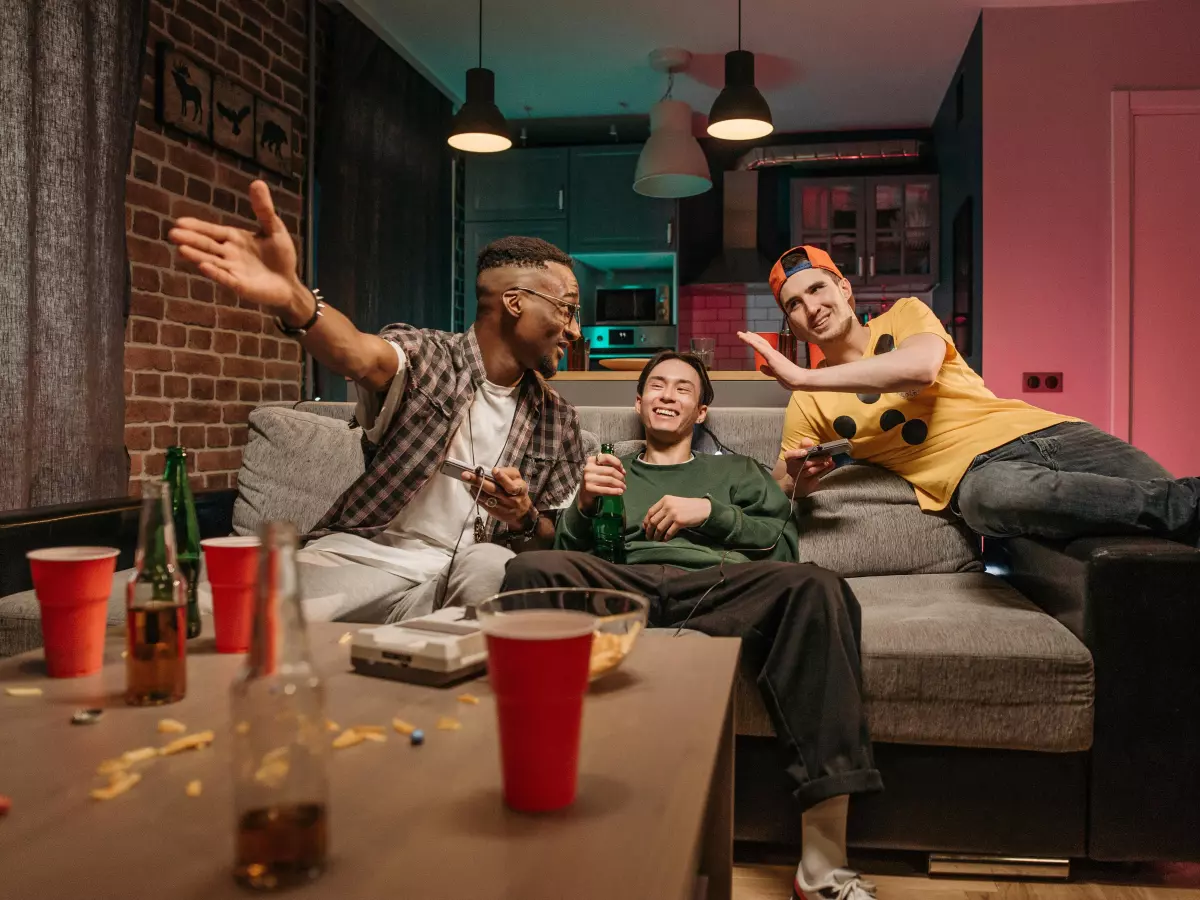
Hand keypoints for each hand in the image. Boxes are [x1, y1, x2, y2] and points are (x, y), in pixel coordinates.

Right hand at [168, 180, 308, 319]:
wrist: (289, 283)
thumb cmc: (280, 255)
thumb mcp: (274, 228)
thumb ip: (264, 209)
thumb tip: (258, 182)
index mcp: (234, 239)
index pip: (212, 231)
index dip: (197, 226)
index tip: (179, 222)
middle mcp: (229, 254)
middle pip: (207, 246)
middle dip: (191, 240)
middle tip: (172, 234)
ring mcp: (233, 271)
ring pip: (212, 262)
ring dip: (197, 256)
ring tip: (181, 250)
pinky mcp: (240, 286)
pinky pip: (226, 279)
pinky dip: (216, 273)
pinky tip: (204, 267)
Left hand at [462, 467, 533, 528]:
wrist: (522, 513)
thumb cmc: (518, 491)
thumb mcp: (519, 480)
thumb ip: (507, 473)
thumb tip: (493, 471)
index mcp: (519, 489)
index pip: (510, 485)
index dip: (502, 478)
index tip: (494, 471)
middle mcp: (510, 499)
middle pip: (493, 490)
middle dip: (479, 481)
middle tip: (466, 474)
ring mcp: (501, 506)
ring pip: (485, 497)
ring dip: (474, 487)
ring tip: (467, 479)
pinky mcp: (494, 511)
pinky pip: (482, 502)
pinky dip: (475, 494)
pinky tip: (471, 487)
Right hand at [577, 453, 624, 512]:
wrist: (584, 493)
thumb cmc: (594, 479)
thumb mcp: (599, 470)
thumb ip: (610, 467)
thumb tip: (623, 472)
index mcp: (592, 460)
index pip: (607, 457)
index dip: (617, 463)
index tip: (622, 470)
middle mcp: (589, 468)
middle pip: (610, 470)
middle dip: (620, 476)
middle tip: (624, 481)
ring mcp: (588, 478)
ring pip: (610, 480)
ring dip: (619, 484)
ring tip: (623, 487)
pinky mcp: (589, 489)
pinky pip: (606, 490)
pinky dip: (615, 491)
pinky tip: (620, 492)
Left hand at [643, 495, 711, 541]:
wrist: (703, 508)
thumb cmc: (687, 507)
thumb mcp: (674, 502)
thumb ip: (663, 508)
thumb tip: (651, 521)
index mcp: (665, 500)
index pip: (650, 512)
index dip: (646, 521)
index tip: (645, 528)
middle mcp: (668, 506)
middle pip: (653, 521)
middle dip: (649, 531)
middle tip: (648, 537)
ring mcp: (673, 513)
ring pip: (659, 528)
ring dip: (656, 536)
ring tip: (656, 540)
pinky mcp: (679, 522)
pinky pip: (668, 532)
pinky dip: (665, 538)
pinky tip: (665, 540)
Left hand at [737, 332, 810, 390]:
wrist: (800, 380)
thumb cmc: (791, 379)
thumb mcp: (776, 375)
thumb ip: (768, 371)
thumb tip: (761, 366)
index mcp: (775, 358)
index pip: (764, 347)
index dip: (757, 342)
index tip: (750, 337)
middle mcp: (774, 354)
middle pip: (761, 342)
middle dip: (752, 337)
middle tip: (743, 333)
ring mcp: (773, 355)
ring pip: (759, 343)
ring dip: (749, 338)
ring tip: (740, 334)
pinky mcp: (772, 357)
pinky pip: (760, 348)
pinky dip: (752, 342)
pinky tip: (747, 339)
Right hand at [782, 438, 834, 495]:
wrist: (796, 481)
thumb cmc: (799, 462)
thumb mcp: (800, 452)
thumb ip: (804, 445)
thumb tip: (809, 441)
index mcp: (790, 459)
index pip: (790, 455)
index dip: (796, 453)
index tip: (805, 452)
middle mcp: (792, 469)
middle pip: (804, 464)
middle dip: (816, 459)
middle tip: (827, 455)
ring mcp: (800, 477)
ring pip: (810, 471)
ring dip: (821, 465)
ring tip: (829, 461)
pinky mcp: (807, 483)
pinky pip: (817, 476)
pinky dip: (825, 470)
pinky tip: (831, 465)